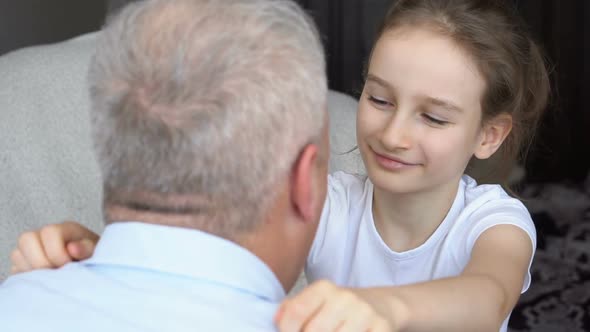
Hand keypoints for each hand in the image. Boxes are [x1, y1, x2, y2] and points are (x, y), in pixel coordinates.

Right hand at [10, 221, 98, 274]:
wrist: (94, 269)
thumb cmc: (96, 260)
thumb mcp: (98, 253)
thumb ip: (87, 249)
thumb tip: (72, 248)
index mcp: (65, 229)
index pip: (48, 232)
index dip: (56, 252)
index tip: (68, 265)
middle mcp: (45, 235)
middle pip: (26, 239)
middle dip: (41, 261)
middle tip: (57, 272)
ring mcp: (33, 249)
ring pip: (17, 254)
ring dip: (33, 269)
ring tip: (52, 277)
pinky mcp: (25, 263)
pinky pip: (15, 268)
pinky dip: (27, 277)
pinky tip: (45, 280)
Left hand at [275, 280, 391, 331]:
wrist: (384, 305)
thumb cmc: (341, 309)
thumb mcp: (317, 302)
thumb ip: (293, 310)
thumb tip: (276, 320)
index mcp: (324, 288)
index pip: (295, 312)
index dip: (287, 330)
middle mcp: (344, 298)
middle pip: (313, 331)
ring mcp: (364, 314)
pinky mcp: (382, 327)